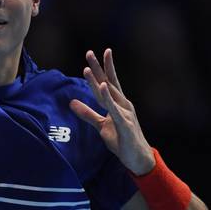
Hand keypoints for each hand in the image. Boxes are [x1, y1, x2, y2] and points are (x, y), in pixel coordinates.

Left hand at [69, 49, 155, 174]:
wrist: (138, 158)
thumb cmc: (122, 139)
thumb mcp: (101, 125)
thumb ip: (87, 113)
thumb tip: (71, 102)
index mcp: (118, 103)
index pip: (107, 82)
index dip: (100, 68)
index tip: (93, 53)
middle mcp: (123, 104)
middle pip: (108, 82)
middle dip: (99, 67)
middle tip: (89, 52)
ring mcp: (125, 113)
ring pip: (108, 94)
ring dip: (97, 80)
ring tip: (86, 68)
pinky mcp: (125, 123)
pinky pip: (114, 108)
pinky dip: (108, 97)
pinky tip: (102, 87)